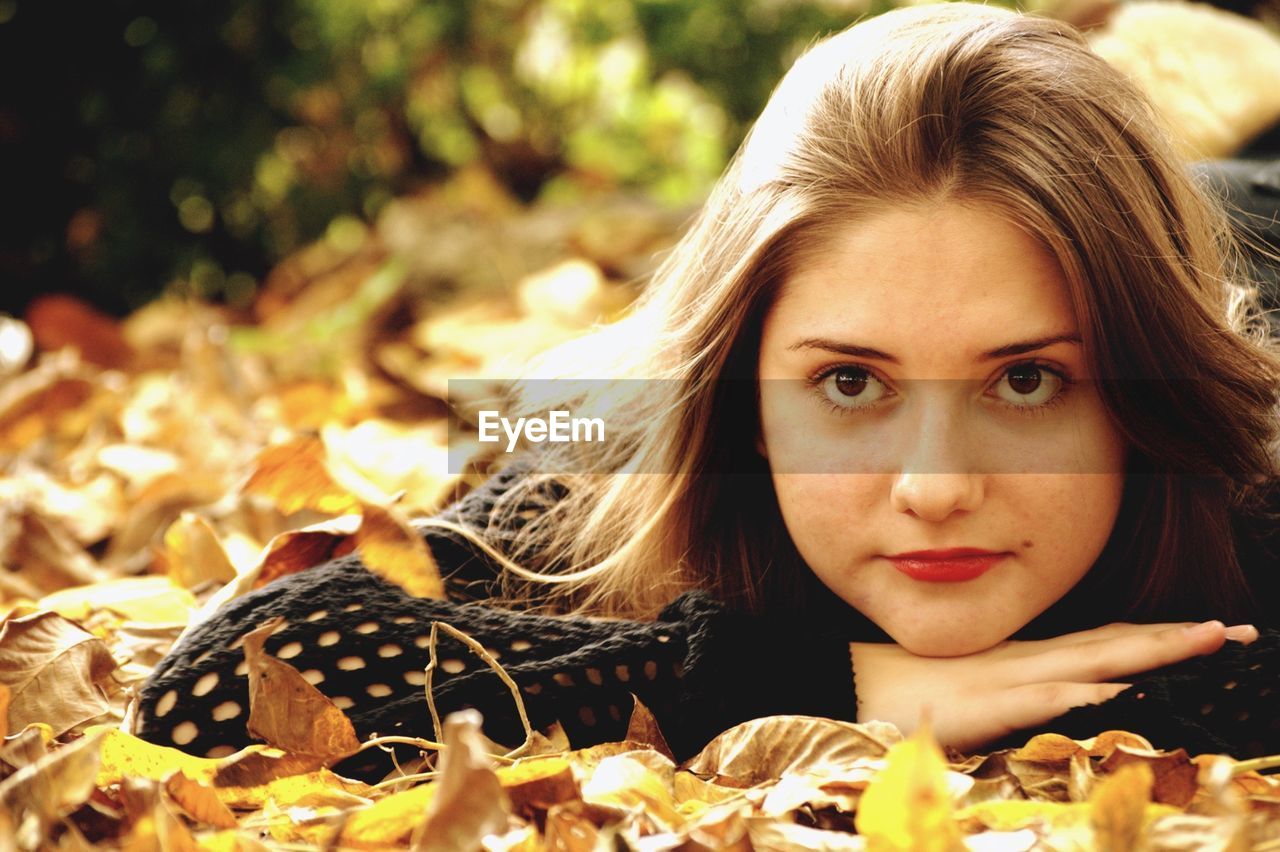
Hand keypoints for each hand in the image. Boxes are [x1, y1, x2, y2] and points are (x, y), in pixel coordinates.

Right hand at [850, 620, 1257, 752]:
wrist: (844, 683)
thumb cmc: (899, 691)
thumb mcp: (964, 692)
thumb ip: (1006, 694)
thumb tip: (1059, 693)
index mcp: (1024, 660)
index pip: (1103, 644)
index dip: (1155, 637)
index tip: (1209, 630)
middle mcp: (1026, 663)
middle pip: (1114, 645)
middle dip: (1177, 639)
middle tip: (1238, 630)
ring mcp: (1006, 680)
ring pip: (1092, 661)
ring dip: (1149, 651)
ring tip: (1202, 640)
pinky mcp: (983, 705)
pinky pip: (1040, 698)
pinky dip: (1081, 692)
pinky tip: (1115, 689)